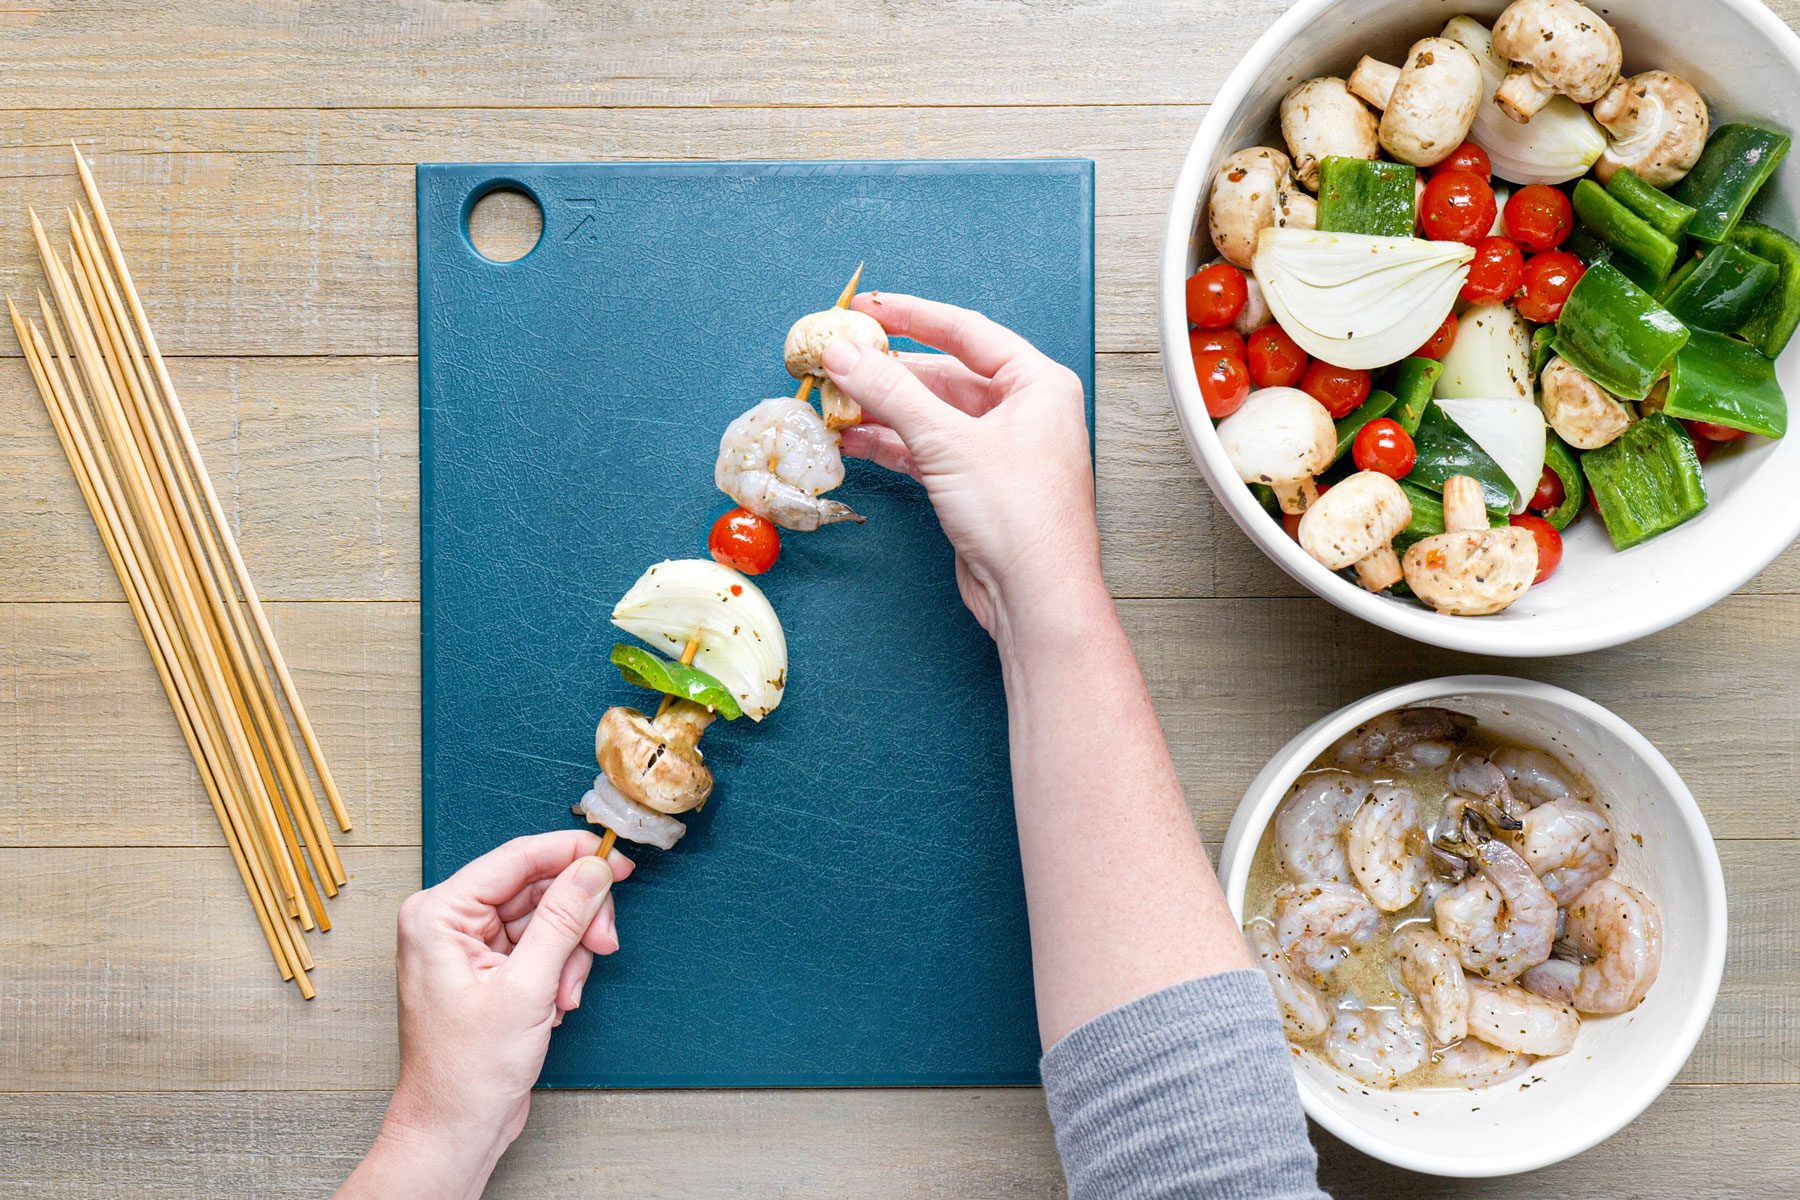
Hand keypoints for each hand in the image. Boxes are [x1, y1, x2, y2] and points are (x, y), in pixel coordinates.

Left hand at [338, 831, 631, 1199]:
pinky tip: (555, 1004)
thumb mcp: (527, 987)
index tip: (616, 859)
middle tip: (603, 943)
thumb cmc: (467, 1071)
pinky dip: (558, 972)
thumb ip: (563, 920)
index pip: (517, 859)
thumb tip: (593, 869)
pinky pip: (539, 947)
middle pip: (536, 889)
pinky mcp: (489, 970)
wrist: (455, 1128)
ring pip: (545, 919)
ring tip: (564, 996)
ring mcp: (469, 946)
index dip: (571, 855)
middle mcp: (450, 922)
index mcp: (439, 914)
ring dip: (568, 955)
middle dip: (575, 920)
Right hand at [822, 293, 1100, 640]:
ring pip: (931, 416)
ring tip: (834, 404)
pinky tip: (854, 440)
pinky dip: (892, 444)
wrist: (1037, 596)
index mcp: (1037, 383)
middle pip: (944, 374)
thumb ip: (891, 392)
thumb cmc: (1022, 517)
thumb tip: (844, 354)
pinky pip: (928, 450)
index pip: (966, 330)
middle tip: (838, 362)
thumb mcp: (948, 442)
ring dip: (882, 411)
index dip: (910, 316)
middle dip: (887, 372)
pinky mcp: (978, 486)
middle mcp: (1024, 411)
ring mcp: (1000, 450)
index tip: (864, 308)